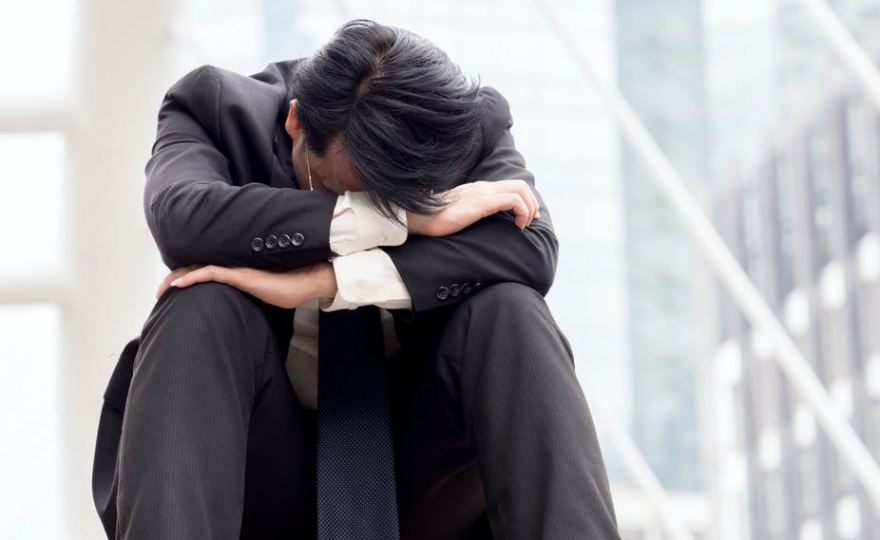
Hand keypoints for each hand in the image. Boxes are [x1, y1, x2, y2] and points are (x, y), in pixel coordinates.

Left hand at [157, 263, 337, 308]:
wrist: (305, 282)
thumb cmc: (288, 289)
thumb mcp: (261, 296)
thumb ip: (247, 297)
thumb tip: (238, 310)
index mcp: (235, 273)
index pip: (205, 272)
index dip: (186, 278)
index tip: (171, 290)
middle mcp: (232, 268)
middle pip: (195, 269)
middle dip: (174, 279)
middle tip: (159, 291)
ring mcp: (235, 270)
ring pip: (198, 270)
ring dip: (176, 278)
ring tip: (162, 289)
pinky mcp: (240, 275)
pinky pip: (210, 273)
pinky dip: (192, 278)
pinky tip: (178, 284)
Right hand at [406, 180, 539, 236]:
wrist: (418, 217)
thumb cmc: (434, 220)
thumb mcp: (458, 215)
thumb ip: (470, 213)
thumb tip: (476, 224)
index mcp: (478, 190)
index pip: (510, 185)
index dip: (524, 200)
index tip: (527, 218)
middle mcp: (483, 187)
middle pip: (520, 185)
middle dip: (531, 203)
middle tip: (530, 222)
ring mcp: (483, 193)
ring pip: (520, 190)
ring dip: (529, 208)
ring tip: (523, 225)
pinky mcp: (482, 202)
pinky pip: (513, 201)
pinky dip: (522, 212)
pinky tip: (516, 227)